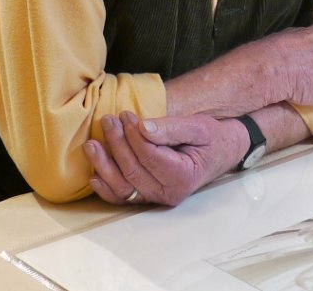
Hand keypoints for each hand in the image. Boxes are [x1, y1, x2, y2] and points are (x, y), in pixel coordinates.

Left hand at [84, 111, 246, 206]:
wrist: (220, 152)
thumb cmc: (211, 138)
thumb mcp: (198, 127)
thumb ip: (171, 128)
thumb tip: (143, 127)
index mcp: (184, 176)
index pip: (149, 155)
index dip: (133, 134)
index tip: (125, 114)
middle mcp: (169, 193)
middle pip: (133, 169)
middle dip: (117, 143)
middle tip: (108, 119)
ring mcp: (156, 198)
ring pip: (123, 186)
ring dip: (104, 166)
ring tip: (92, 144)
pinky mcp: (147, 196)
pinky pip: (122, 197)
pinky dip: (106, 188)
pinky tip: (94, 175)